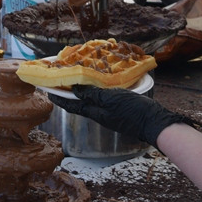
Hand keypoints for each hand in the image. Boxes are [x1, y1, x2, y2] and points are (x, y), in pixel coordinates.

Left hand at [49, 85, 186, 146]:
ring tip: (77, 79)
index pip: (71, 105)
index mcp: (95, 113)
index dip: (59, 98)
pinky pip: (102, 99)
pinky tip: (100, 84)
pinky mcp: (119, 110)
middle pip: (79, 103)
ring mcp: (110, 113)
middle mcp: (100, 114)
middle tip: (61, 80)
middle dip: (69, 93)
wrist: (154, 123)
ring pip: (91, 101)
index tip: (47, 90)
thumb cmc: (132, 111)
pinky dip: (96, 91)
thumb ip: (93, 95)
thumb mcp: (111, 99)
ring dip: (82, 91)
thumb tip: (74, 90)